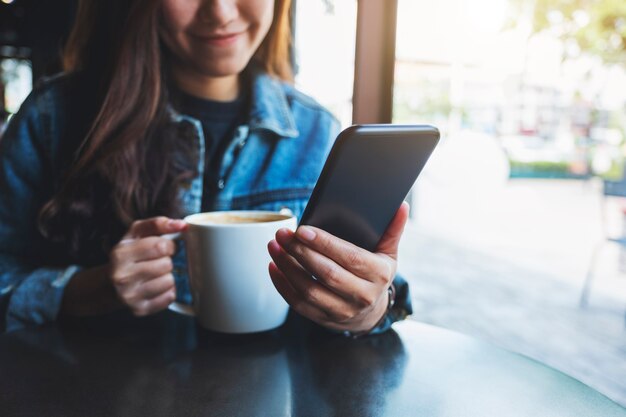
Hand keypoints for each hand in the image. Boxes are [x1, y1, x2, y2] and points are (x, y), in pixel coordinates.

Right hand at [109, 216, 186, 315]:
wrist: (107, 286)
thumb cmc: (127, 256)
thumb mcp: (135, 234)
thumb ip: (157, 224)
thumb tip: (182, 225)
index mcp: (120, 254)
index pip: (160, 246)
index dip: (169, 245)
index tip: (164, 247)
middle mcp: (122, 276)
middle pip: (166, 265)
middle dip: (167, 261)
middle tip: (157, 262)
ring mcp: (130, 296)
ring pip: (169, 281)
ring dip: (168, 276)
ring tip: (156, 274)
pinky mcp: (139, 309)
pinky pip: (169, 297)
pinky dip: (167, 291)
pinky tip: (156, 286)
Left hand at [268, 202, 409, 332]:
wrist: (371, 313)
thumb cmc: (375, 274)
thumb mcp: (388, 253)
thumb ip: (392, 229)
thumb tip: (402, 206)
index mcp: (379, 274)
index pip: (350, 257)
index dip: (325, 244)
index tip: (303, 230)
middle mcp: (363, 295)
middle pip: (326, 274)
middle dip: (301, 252)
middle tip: (282, 234)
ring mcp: (343, 310)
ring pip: (309, 290)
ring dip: (287, 267)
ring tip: (274, 246)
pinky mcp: (324, 319)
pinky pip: (299, 305)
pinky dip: (283, 286)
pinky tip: (274, 266)